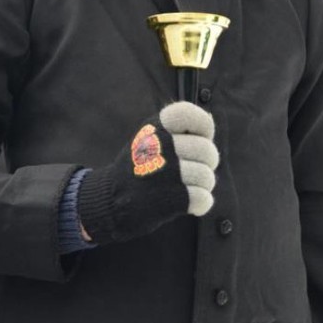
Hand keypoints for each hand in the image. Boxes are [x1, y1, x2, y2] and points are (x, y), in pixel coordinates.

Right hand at [78, 102, 218, 244]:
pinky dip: (199, 204)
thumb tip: (210, 122)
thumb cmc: (140, 165)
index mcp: (156, 126)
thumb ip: (179, 128)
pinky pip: (204, 199)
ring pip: (207, 177)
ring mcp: (165, 172)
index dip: (205, 129)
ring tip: (186, 187)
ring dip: (202, 186)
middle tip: (193, 170)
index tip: (197, 139)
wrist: (112, 199)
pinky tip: (187, 203)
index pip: (198, 118)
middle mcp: (160, 145)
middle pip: (208, 152)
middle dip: (207, 164)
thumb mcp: (151, 136)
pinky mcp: (169, 198)